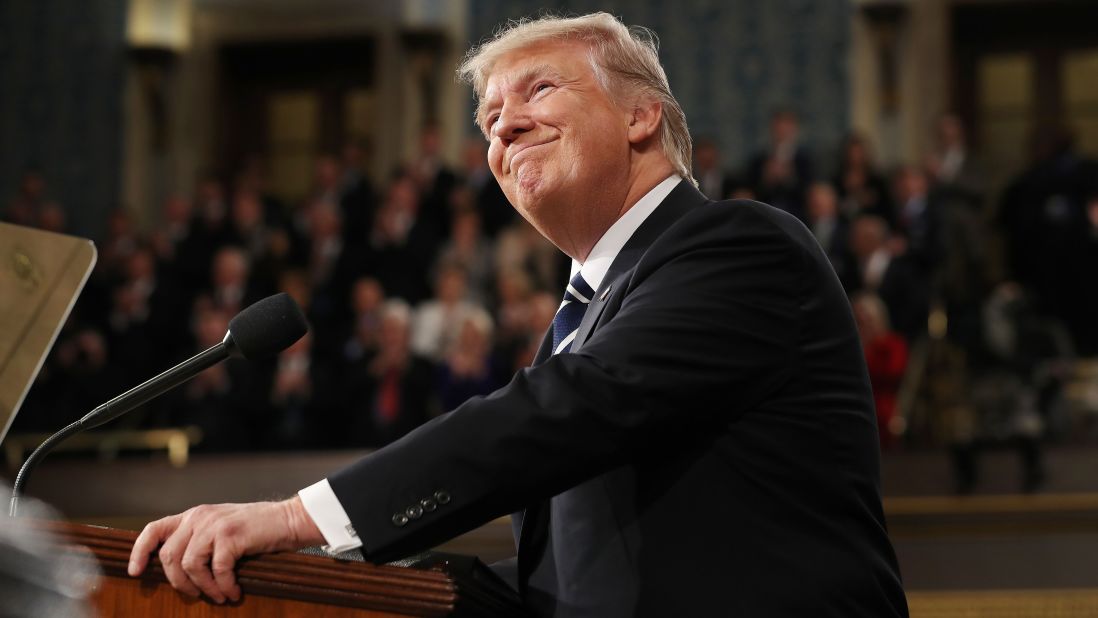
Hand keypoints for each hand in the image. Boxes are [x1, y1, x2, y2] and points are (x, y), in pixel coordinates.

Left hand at [127, 497, 324, 603]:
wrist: (288, 520)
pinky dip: (223, 586)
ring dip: (204, 588)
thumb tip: (176, 569)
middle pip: (169, 556)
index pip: (154, 529)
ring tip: (220, 595)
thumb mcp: (221, 528)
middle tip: (196, 595)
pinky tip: (234, 592)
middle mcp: (199, 517)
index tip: (135, 572)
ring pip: (190, 565)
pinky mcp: (230, 536)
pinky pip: (216, 569)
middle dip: (179, 582)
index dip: (139, 551)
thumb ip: (199, 538)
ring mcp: (214, 525)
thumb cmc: (256, 529)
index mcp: (194, 515)